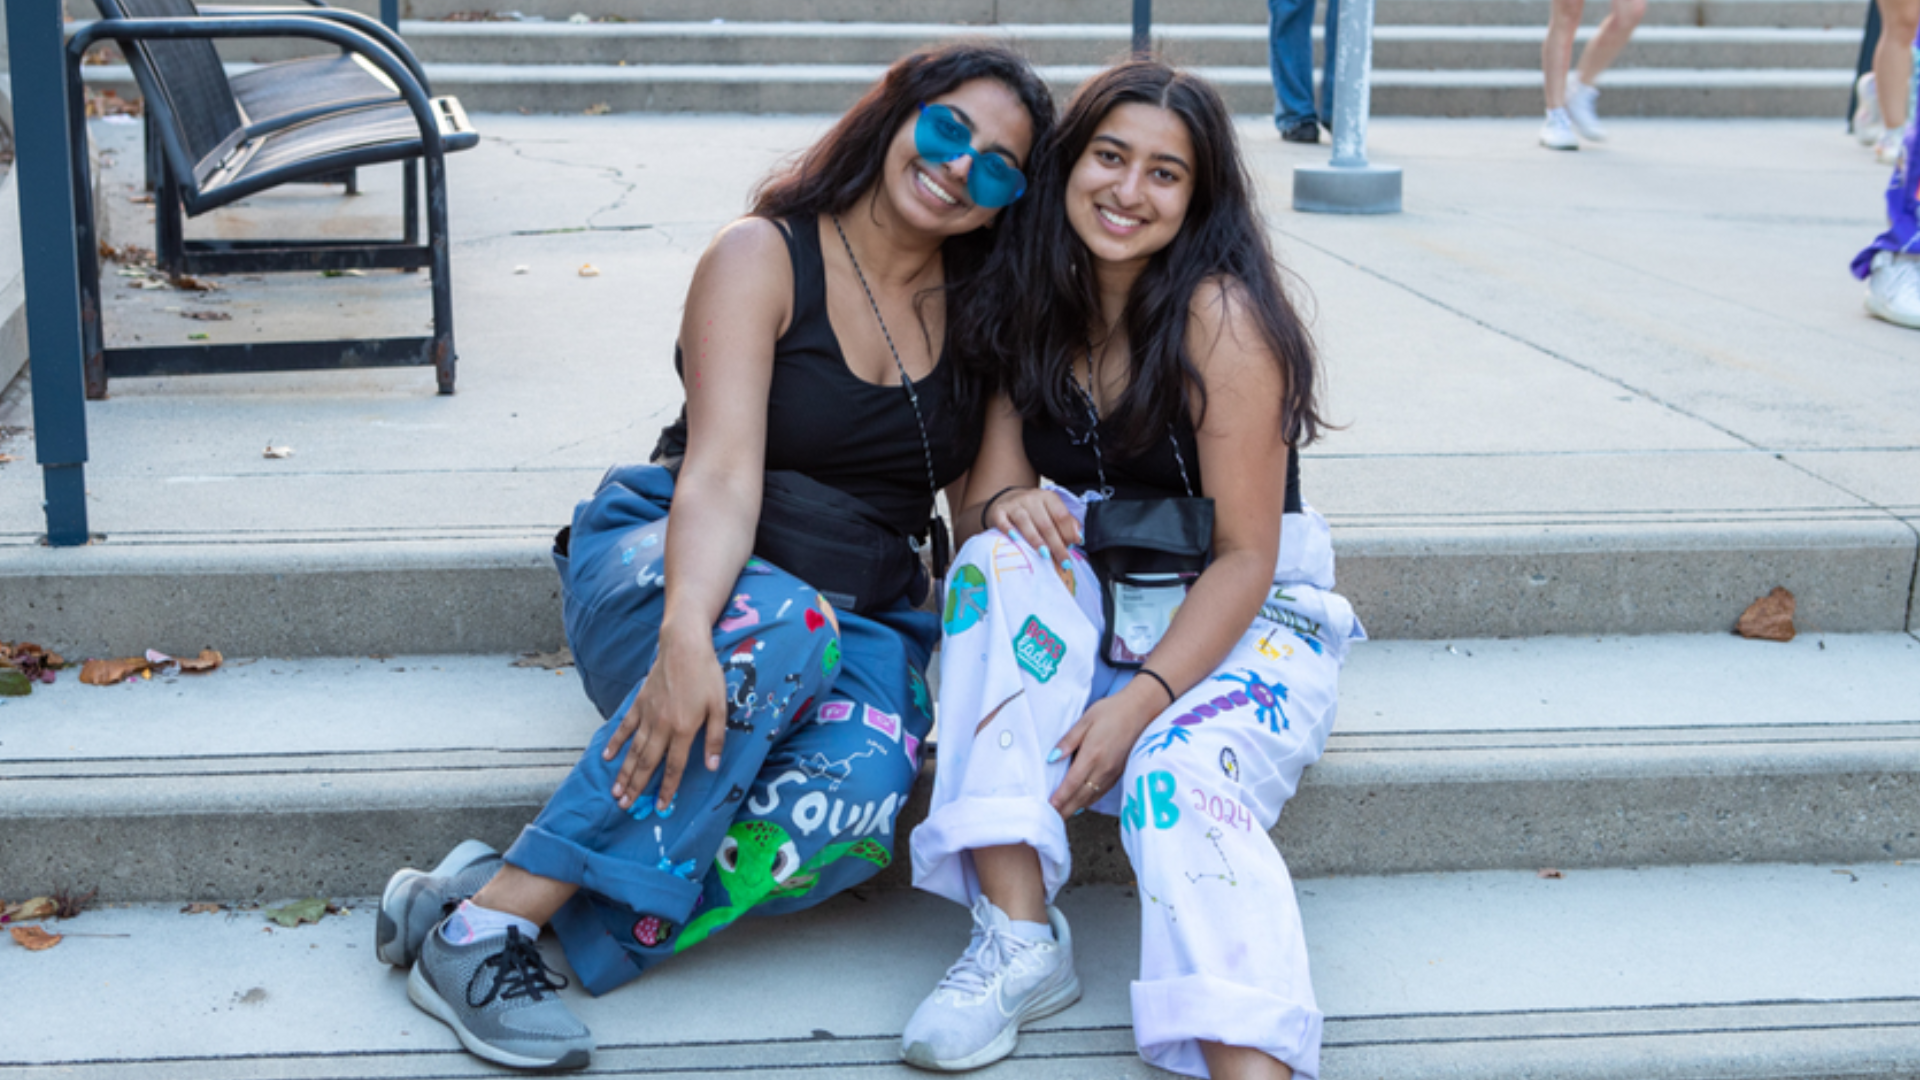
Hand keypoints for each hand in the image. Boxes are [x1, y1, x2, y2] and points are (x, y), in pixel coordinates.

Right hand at [605, 628, 727, 813]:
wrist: (684, 647)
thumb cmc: (706, 676)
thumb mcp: (720, 707)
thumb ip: (716, 738)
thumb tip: (712, 766)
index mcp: (684, 730)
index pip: (674, 767)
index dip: (667, 789)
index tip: (660, 806)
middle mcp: (662, 726)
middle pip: (647, 763)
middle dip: (637, 787)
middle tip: (625, 807)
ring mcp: (647, 715)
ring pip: (633, 750)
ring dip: (624, 773)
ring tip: (616, 792)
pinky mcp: (639, 703)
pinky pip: (625, 727)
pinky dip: (616, 742)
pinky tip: (607, 757)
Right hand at [984, 487, 1081, 570]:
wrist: (1005, 499)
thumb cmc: (1033, 510)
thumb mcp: (1051, 511)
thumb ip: (1066, 523)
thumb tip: (1078, 537)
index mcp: (1047, 497)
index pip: (1061, 515)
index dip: (1068, 532)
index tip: (1073, 547)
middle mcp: (1031, 498)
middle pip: (1046, 523)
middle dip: (1056, 544)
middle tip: (1063, 560)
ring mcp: (1014, 504)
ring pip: (1025, 522)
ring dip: (1036, 540)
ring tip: (1045, 554)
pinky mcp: (998, 511)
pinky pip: (1003, 521)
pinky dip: (1009, 530)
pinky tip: (1016, 540)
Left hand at [1048, 693, 1157, 817]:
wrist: (1141, 710)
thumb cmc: (1111, 711)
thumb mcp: (1085, 720)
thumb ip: (1068, 741)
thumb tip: (1052, 758)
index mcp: (1092, 754)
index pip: (1072, 783)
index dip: (1060, 797)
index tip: (1049, 807)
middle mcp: (1103, 768)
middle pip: (1081, 796)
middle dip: (1065, 809)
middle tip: (1051, 819)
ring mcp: (1113, 772)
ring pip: (1092, 797)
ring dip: (1076, 807)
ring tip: (1062, 814)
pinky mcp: (1120, 772)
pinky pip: (1101, 792)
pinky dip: (1090, 800)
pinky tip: (1082, 803)